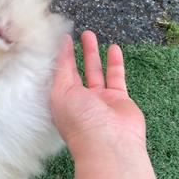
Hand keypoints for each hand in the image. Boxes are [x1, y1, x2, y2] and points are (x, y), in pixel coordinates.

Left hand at [50, 30, 145, 158]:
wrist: (110, 144)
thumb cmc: (81, 121)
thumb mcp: (62, 91)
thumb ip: (62, 68)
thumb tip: (60, 47)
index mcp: (62, 101)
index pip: (60, 74)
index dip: (61, 56)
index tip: (61, 39)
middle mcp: (80, 101)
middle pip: (77, 71)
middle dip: (77, 53)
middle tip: (77, 35)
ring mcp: (100, 100)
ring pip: (96, 72)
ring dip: (93, 53)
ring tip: (91, 35)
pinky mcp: (119, 99)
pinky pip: (116, 77)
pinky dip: (115, 63)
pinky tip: (114, 48)